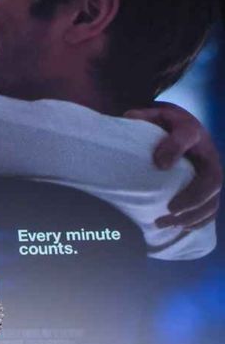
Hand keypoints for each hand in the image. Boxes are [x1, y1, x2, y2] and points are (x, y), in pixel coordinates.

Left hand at [125, 102, 220, 228]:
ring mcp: (210, 171)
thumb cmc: (163, 123)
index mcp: (191, 131)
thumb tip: (129, 118)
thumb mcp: (154, 115)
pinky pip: (211, 206)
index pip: (186, 136)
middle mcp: (207, 153)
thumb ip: (143, 116)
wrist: (179, 127)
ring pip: (213, 198)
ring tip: (166, 224)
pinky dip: (199, 220)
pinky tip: (181, 228)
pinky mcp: (207, 186)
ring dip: (193, 215)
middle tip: (169, 211)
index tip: (159, 164)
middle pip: (212, 179)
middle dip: (192, 199)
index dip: (175, 149)